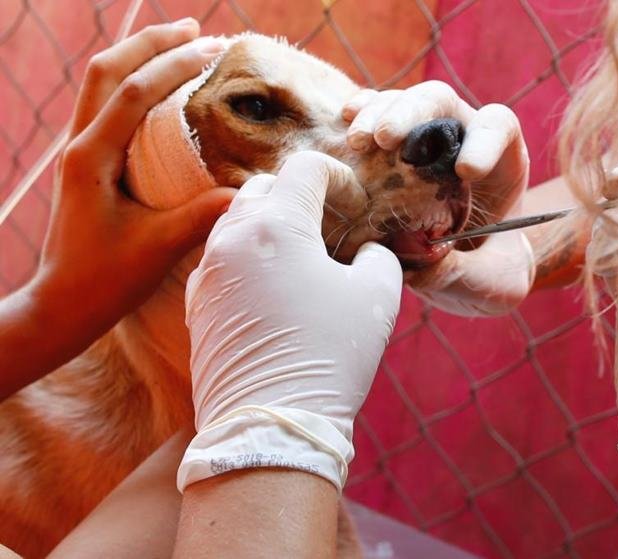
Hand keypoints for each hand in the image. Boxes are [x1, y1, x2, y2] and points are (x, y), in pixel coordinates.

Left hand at [31, 21, 234, 361]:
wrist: (62, 305)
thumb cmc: (104, 280)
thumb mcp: (157, 248)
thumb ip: (201, 216)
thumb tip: (250, 190)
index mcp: (91, 158)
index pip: (134, 93)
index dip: (173, 65)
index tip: (212, 49)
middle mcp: (78, 146)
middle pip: (108, 70)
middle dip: (151, 43)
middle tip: (195, 28)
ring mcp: (78, 153)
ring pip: (102, 84)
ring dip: (139, 57)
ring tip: (179, 43)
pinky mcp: (85, 164)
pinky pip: (106, 107)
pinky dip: (134, 84)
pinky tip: (161, 93)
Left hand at [179, 152, 402, 491]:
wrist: (270, 425)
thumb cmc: (328, 356)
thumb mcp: (377, 297)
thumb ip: (377, 256)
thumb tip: (365, 250)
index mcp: (276, 226)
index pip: (304, 168)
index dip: (337, 176)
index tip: (354, 203)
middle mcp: (231, 239)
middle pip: (263, 187)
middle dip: (298, 195)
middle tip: (329, 224)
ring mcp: (207, 272)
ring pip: (235, 221)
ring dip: (269, 224)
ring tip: (300, 255)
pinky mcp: (196, 304)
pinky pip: (220, 259)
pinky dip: (247, 256)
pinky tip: (271, 287)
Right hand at [342, 82, 533, 315]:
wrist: (468, 276)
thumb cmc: (490, 273)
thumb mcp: (491, 283)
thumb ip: (465, 272)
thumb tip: (422, 265)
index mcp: (501, 163)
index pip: (498, 126)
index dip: (484, 139)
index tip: (465, 170)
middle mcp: (461, 139)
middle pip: (441, 102)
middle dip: (412, 112)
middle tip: (384, 139)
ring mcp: (423, 139)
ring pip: (403, 103)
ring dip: (377, 115)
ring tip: (357, 141)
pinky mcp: (390, 150)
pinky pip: (374, 117)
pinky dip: (359, 114)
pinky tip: (345, 122)